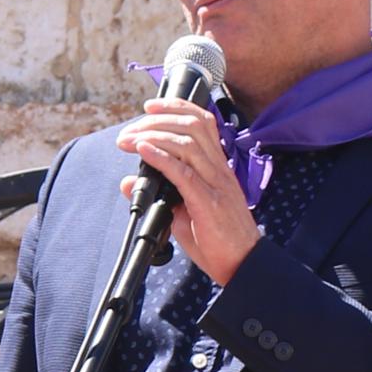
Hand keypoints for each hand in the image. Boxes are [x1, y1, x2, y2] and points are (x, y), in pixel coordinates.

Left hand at [116, 98, 256, 286]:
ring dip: (153, 135)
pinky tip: (143, 151)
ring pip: (187, 143)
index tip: (150, 108)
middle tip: (130, 129)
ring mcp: (216, 185)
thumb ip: (158, 194)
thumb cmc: (217, 241)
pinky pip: (184, 173)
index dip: (177, 107)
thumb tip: (128, 182)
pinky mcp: (209, 202)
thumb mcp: (182, 213)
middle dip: (157, 119)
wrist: (243, 265)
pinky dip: (161, 157)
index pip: (202, 122)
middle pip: (192, 125)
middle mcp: (219, 170)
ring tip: (129, 140)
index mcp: (217, 167)